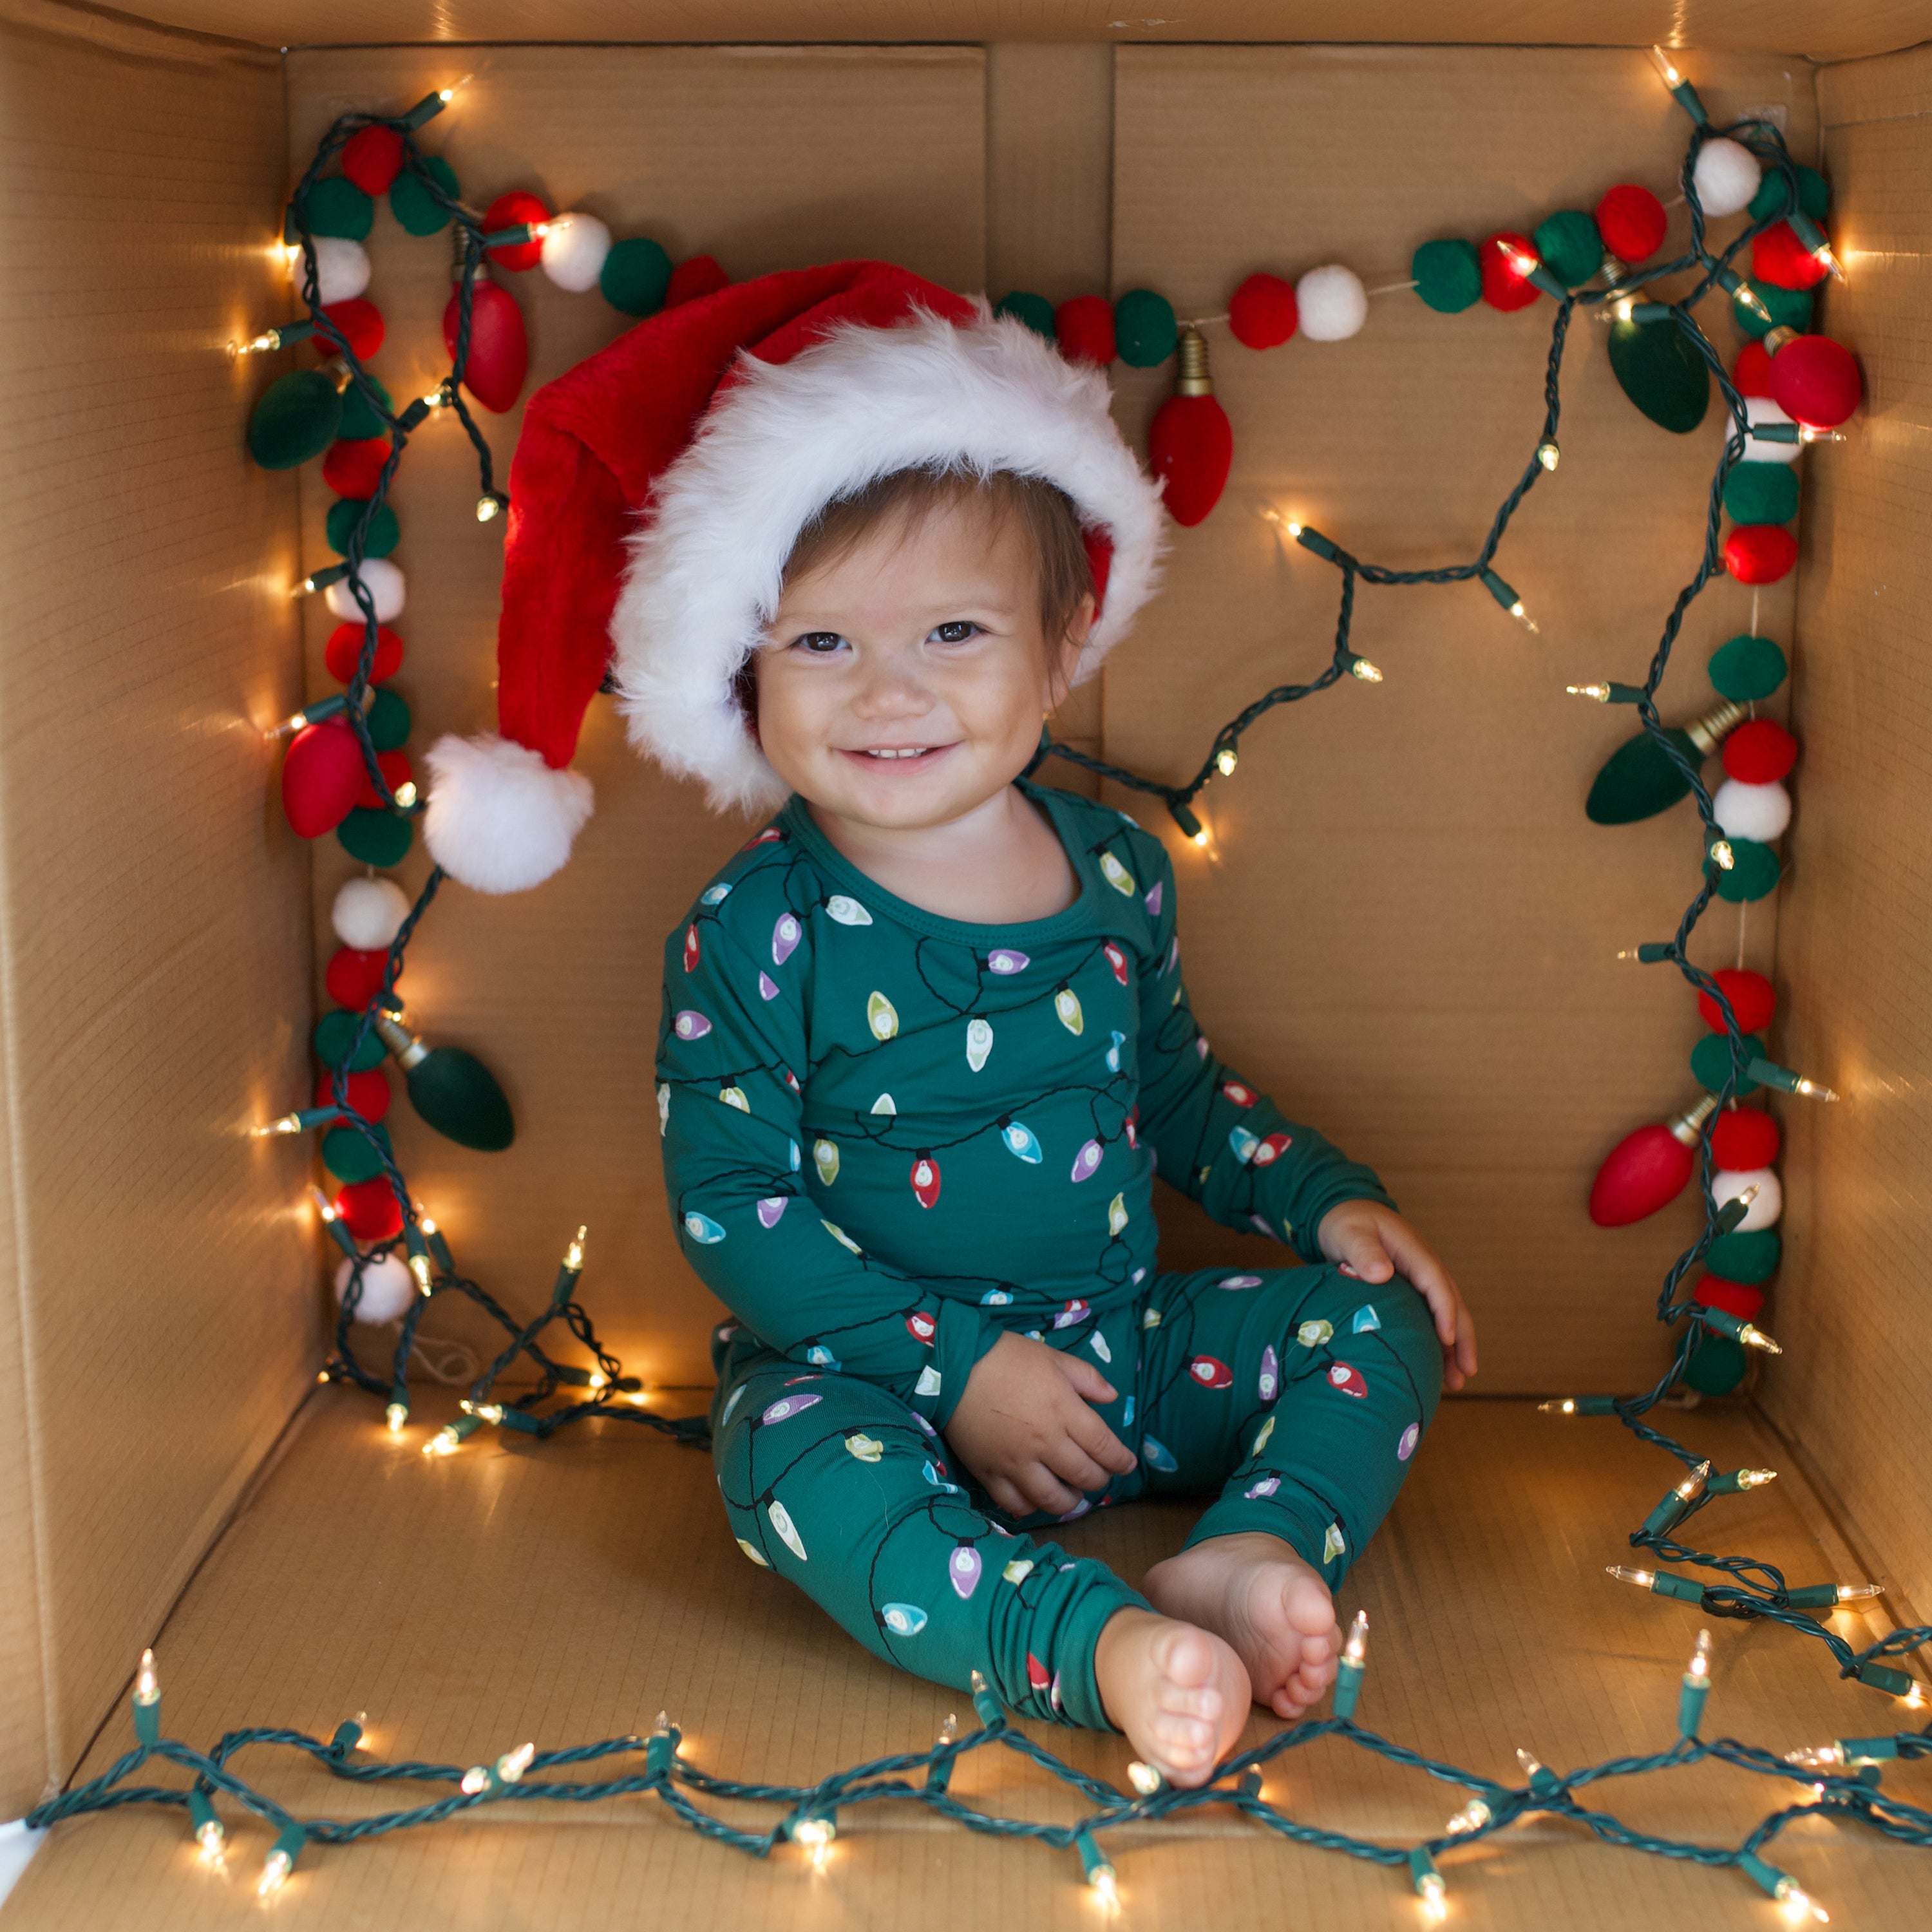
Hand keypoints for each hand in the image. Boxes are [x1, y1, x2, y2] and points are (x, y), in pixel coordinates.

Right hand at [946, 1331, 1138, 1516]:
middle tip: (1100, 1475)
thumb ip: (1087, 1378)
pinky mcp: (990, 1473)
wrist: (954, 1366)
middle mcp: (1045, 1443)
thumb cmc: (1007, 1357)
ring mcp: (1016, 1462)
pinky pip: (1014, 1504)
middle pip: (1084, 1477)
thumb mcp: (1054, 1358)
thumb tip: (1112, 1398)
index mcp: (1064, 1411)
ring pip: (1052, 1499)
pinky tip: (1035, 1498)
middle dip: (1100, 1480)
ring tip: (1072, 1494)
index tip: (1127, 1464)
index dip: (1121, 1461)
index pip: (1104, 1447)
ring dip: (1070, 1502)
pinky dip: (1030, 1507)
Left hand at [1316, 1200, 1477, 1391]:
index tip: (1446, 1339)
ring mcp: (1420, 1280)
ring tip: (1457, 1383)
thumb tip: (1382, 1274)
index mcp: (1415, 1252)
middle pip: (1452, 1304)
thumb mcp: (1350, 1233)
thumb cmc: (1347, 1224)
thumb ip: (1363, 1251)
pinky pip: (1429, 1318)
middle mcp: (1425, 1267)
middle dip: (1462, 1339)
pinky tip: (1434, 1367)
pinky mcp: (1411, 1292)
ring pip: (1445, 1315)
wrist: (1344, 1214)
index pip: (1436, 1284)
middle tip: (1467, 1372)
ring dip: (1453, 1348)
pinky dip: (1435, 1342)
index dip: (1444, 1311)